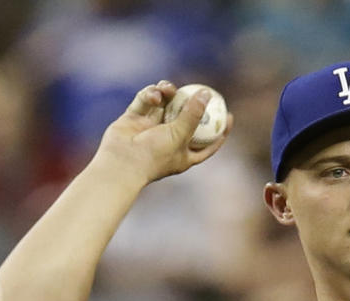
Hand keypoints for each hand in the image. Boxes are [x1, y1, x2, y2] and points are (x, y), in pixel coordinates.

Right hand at [93, 80, 232, 183]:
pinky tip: (154, 95)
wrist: (121, 162)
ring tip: (168, 88)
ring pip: (164, 105)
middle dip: (189, 101)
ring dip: (167, 93)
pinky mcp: (134, 119)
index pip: (207, 142)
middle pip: (185, 117)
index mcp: (183, 154)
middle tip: (197, 88)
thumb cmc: (154, 155)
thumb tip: (207, 94)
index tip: (229, 115)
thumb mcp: (180, 135)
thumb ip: (193, 114)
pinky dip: (150, 95)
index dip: (219, 130)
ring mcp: (150, 129)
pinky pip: (146, 101)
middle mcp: (168, 141)